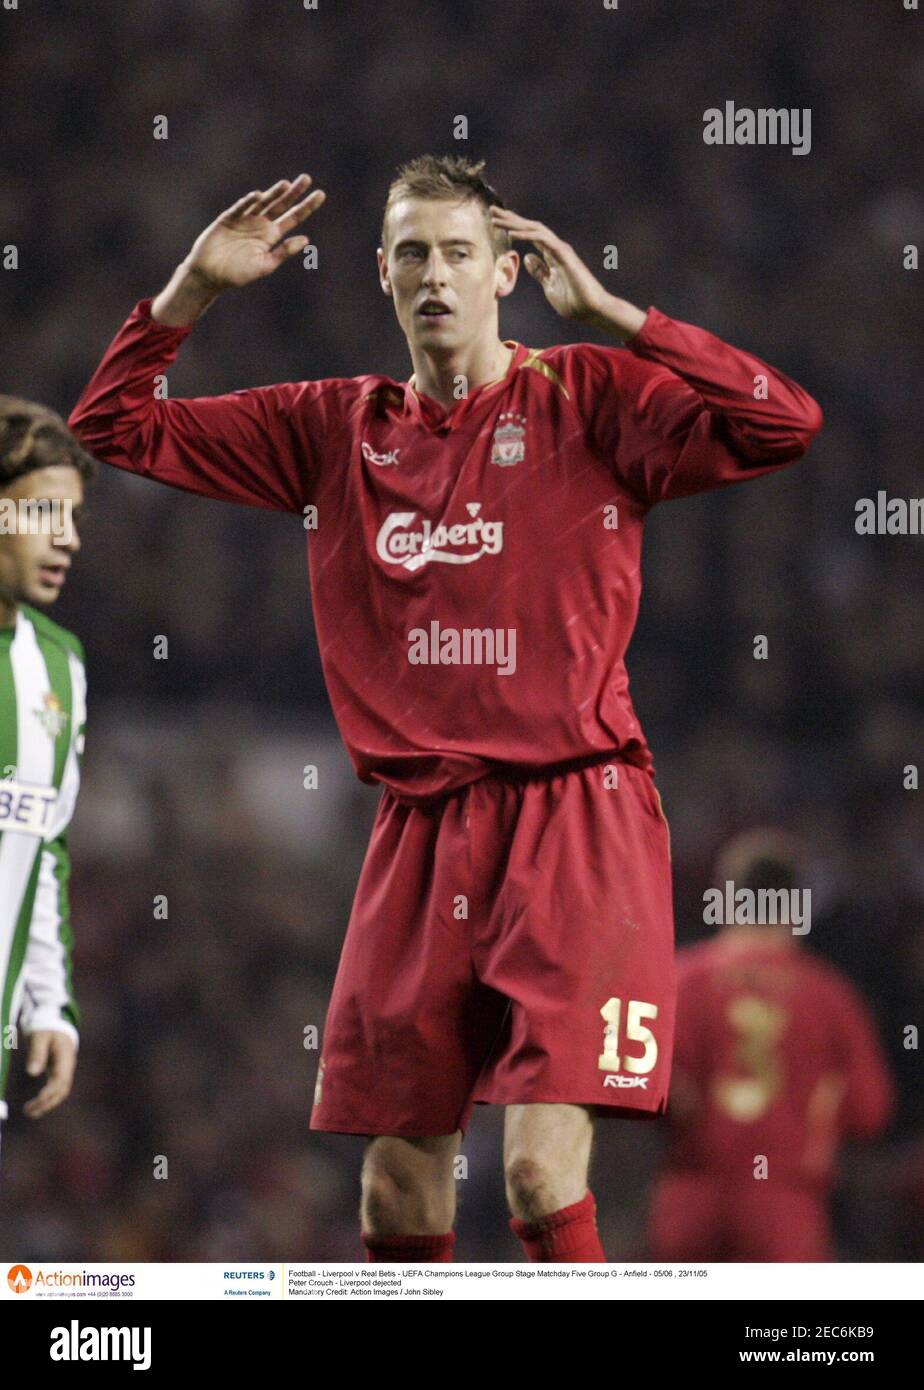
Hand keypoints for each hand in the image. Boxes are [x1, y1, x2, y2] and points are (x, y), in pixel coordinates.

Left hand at [22, 1029, 76, 1117]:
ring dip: (46, 1105)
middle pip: (61, 1090)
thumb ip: (37, 1054)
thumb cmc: (47, 1029)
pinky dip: (46, 1100)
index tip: (38, 1099)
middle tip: (28, 1111)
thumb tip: (32, 1073)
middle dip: (46, 1102)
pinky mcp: (59, 1074)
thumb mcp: (40, 1037)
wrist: (57, 1026)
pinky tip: (35, 1106)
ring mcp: (65, 1071)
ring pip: (60, 1093)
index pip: (60, 1079)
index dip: (50, 1091)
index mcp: (65, 1057)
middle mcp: (67, 1067)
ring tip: (29, 1113)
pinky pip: (55, 1090)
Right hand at [185, 175, 325, 290]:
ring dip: (274, 193)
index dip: (306, 207)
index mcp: (271, 236)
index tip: (320, 194)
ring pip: (263, 203)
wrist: (209, 275)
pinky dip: (248, 202)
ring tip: (287, 185)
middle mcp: (260, 224)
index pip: (292, 218)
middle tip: (307, 178)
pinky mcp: (228, 218)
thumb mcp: (264, 265)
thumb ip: (283, 252)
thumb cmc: (237, 274)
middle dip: (294, 193)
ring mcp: (244, 219)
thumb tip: (306, 239)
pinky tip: (258, 197)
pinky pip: (240, 208)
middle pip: (281, 205)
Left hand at [488, 206, 647, 339]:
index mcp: (551, 256)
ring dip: (514, 223)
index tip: (495, 223)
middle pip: (530, 228)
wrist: (592, 309)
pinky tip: (512, 233)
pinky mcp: (564, 255)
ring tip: (496, 219)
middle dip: (510, 219)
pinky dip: (527, 235)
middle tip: (492, 210)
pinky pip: (543, 240)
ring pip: (534, 229)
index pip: (529, 236)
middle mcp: (555, 248)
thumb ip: (540, 272)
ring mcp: (560, 250)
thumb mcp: (549, 286)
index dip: (513, 228)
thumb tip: (528, 257)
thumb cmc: (574, 302)